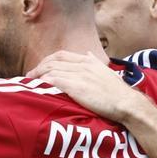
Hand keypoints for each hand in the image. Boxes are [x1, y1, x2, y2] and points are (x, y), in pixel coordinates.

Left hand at [30, 51, 145, 122]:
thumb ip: (95, 62)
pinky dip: (44, 82)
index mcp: (88, 61)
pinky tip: (38, 87)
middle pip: (53, 61)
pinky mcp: (76, 87)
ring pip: (51, 70)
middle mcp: (82, 65)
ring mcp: (79, 75)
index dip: (48, 60)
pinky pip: (54, 80)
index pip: (62, 55)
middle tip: (30, 76)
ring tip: (30, 83)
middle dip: (39, 67)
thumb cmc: (118, 93)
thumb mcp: (107, 72)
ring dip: (38, 76)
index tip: (40, 67)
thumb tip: (88, 54)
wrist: (126, 103)